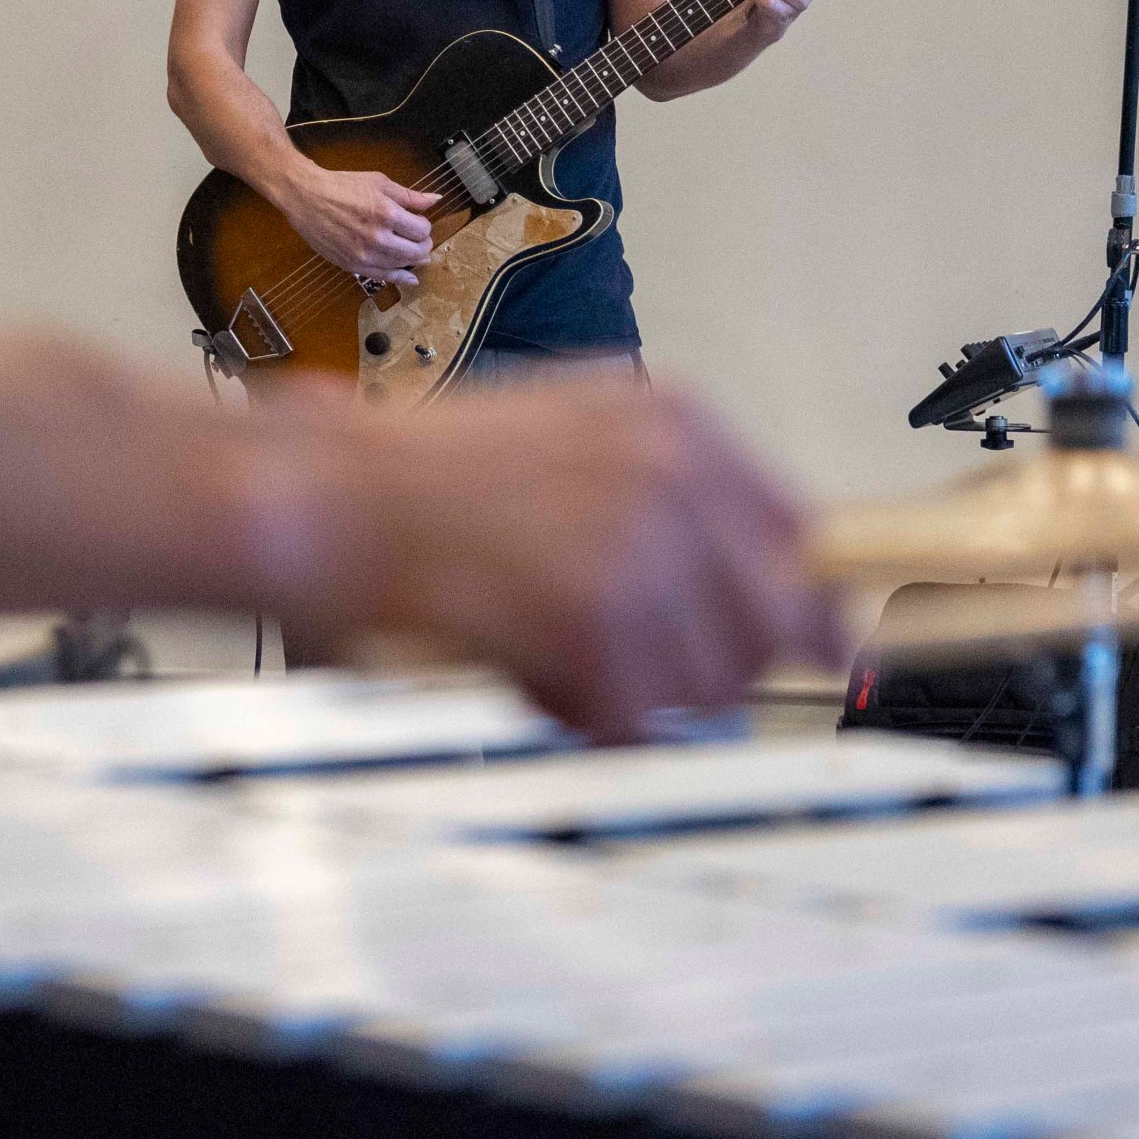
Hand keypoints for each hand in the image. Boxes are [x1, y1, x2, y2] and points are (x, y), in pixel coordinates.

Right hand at [269, 377, 839, 738]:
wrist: (327, 495)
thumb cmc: (423, 474)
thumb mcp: (572, 434)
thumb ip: (673, 492)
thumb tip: (772, 579)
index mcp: (679, 420)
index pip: (800, 536)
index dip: (801, 607)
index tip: (811, 649)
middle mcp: (674, 473)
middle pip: (771, 622)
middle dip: (710, 664)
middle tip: (631, 665)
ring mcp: (639, 545)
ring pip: (708, 682)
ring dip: (636, 694)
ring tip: (554, 651)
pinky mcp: (595, 618)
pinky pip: (636, 718)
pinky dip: (585, 718)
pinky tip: (530, 671)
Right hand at [278, 162, 433, 288]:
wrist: (306, 197)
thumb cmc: (341, 186)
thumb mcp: (379, 183)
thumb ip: (409, 195)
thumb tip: (435, 200)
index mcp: (387, 213)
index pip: (422, 230)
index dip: (424, 226)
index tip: (418, 222)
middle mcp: (378, 237)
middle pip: (416, 251)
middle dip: (423, 245)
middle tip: (420, 239)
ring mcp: (364, 254)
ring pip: (401, 265)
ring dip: (413, 261)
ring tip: (416, 255)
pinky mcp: (352, 265)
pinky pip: (383, 276)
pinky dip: (399, 278)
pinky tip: (409, 278)